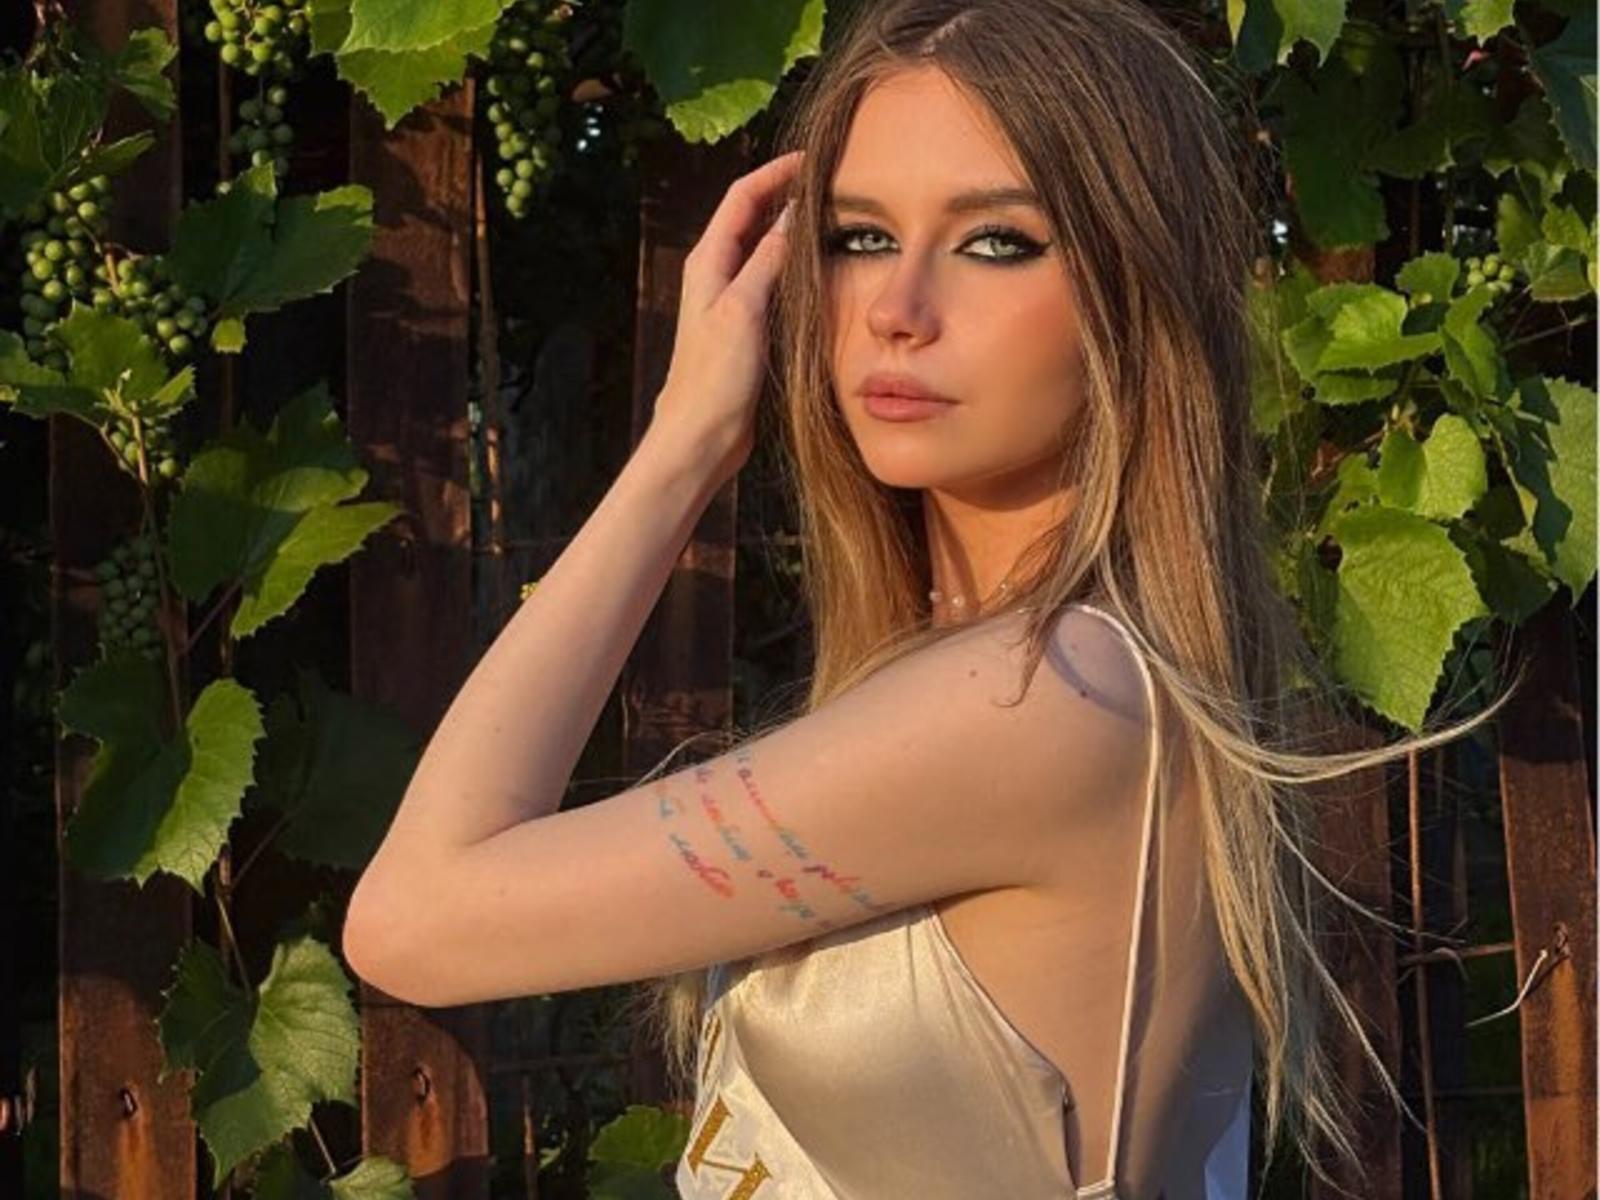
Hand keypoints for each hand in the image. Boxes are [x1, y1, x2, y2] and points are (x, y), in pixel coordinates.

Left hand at [648, 150, 802, 488]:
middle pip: (752, 218)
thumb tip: (792, 216)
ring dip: (792, 229)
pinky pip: (772, 282)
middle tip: (828, 181)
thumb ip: (767, 261)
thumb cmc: (714, 378)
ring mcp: (731, 302)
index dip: (774, 173)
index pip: (742, 198)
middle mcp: (717, 276)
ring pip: (764, 250)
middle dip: (785, 194)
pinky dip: (794, 266)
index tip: (811, 158)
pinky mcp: (745, 328)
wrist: (700, 436)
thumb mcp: (743, 310)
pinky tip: (819, 270)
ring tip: (829, 216)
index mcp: (708, 263)